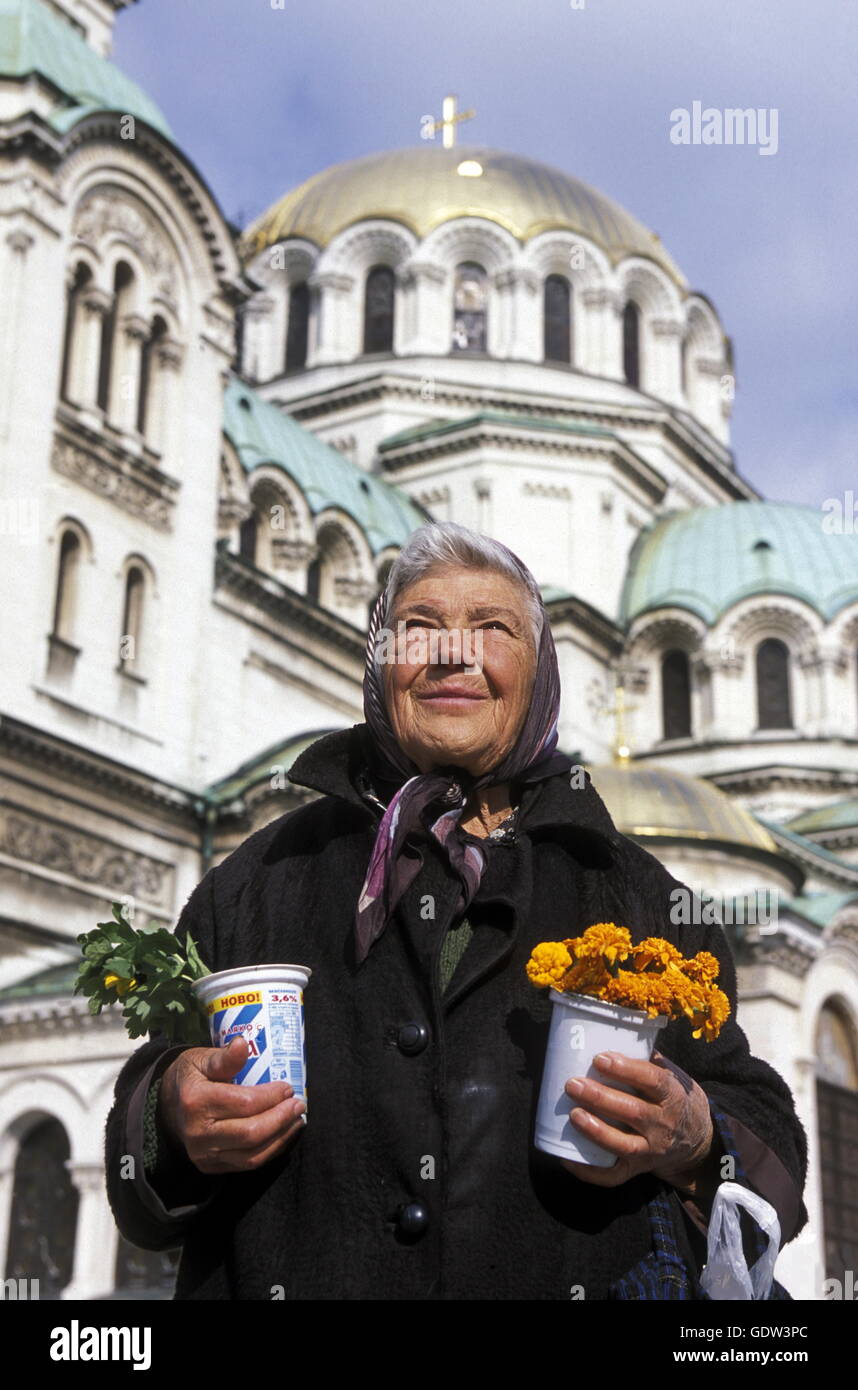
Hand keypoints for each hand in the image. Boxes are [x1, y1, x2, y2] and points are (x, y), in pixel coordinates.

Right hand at [158, 1036, 306, 1173]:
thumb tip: (242, 1043)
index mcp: (195, 1101)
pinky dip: (271, 1151)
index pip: (243, 1103)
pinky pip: (248, 1164)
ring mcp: (204, 1154)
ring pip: (252, 1155)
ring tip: (296, 1121)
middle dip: (280, 1119)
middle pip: (250, 1133)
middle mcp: (198, 1133)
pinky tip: (283, 1135)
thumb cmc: (192, 1077)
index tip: (288, 1087)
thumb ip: (225, 1056)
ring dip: (281, 1138)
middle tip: (299, 1105)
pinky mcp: (211, 1167)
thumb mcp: (202, 1059)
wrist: (168, 1107)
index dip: (271, 1097)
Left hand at [558, 1049, 713, 1188]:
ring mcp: (652, 1150)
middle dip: (601, 1097)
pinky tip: (566, 1158)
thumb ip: (648, 1059)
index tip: (600, 1058)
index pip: (652, 1081)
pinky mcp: (639, 1169)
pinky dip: (589, 1172)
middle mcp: (664, 1124)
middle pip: (633, 1112)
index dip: (626, 1070)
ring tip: (573, 1115)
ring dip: (597, 1131)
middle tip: (572, 1084)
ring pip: (624, 1145)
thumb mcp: (674, 1076)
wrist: (701, 1141)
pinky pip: (614, 1176)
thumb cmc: (676, 1099)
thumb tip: (612, 1033)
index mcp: (672, 1096)